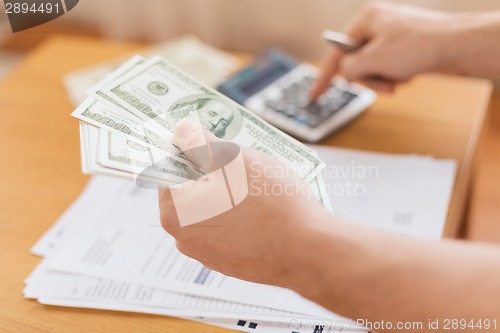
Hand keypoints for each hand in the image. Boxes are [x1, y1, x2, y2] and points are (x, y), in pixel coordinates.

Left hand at [159, 121, 332, 286]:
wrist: (308, 250)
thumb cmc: (269, 202)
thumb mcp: (232, 158)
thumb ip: (200, 142)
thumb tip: (182, 132)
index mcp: (175, 211)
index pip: (170, 170)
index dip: (190, 151)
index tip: (208, 141)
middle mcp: (185, 238)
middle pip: (192, 191)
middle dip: (211, 173)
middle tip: (239, 162)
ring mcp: (209, 255)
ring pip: (212, 211)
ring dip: (227, 195)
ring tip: (257, 186)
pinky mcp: (231, 263)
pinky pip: (229, 230)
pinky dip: (240, 217)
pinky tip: (263, 209)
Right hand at [310, 2, 476, 97]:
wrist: (459, 45)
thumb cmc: (421, 45)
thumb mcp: (374, 60)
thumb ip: (349, 69)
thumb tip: (344, 73)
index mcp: (366, 20)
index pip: (336, 51)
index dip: (324, 76)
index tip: (314, 94)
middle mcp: (377, 25)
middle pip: (356, 62)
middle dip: (369, 77)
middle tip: (384, 83)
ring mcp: (391, 36)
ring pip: (373, 67)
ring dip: (384, 78)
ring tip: (401, 78)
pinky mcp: (404, 47)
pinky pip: (388, 68)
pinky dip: (396, 76)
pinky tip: (410, 73)